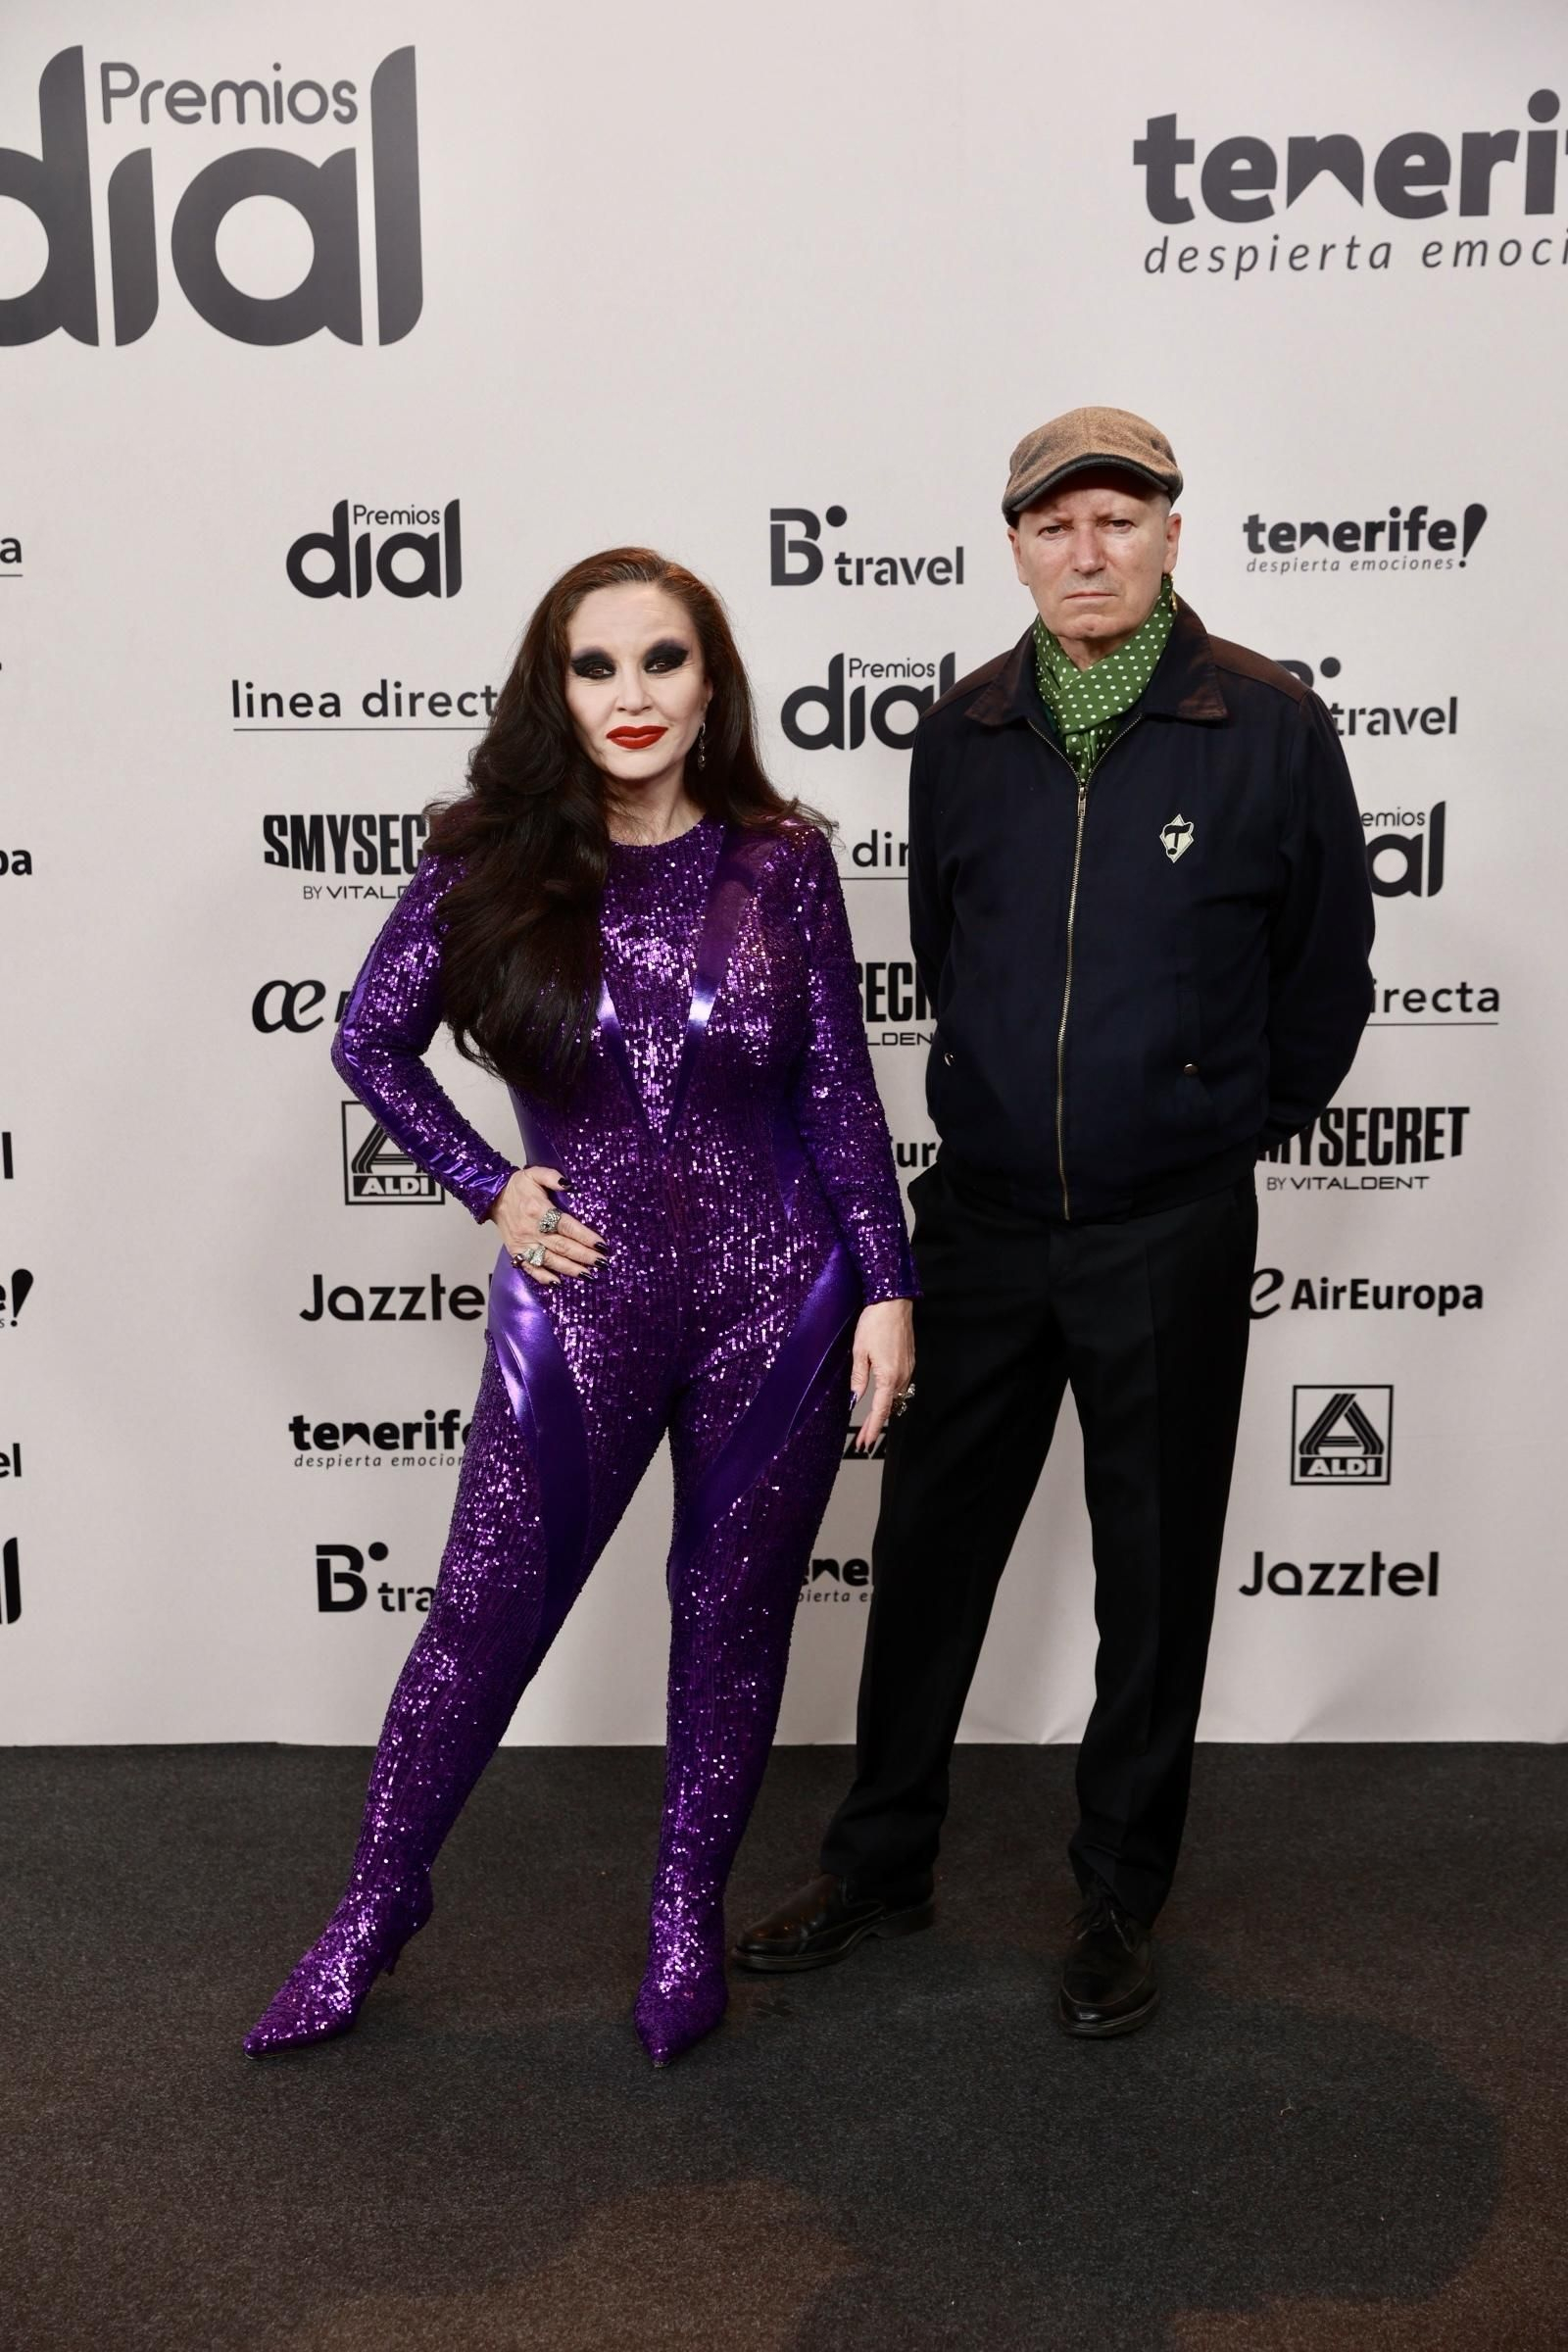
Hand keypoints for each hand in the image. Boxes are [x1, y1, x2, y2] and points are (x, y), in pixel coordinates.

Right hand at [488, 1167, 605, 1287]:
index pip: (567, 1226)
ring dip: (570, 1269)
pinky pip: (530, 1267)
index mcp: (539, 1210)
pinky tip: (559, 1283)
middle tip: (602, 1262)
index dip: (585, 1236)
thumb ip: (552, 1177)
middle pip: (562, 1246)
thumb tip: (569, 1184)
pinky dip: (544, 1277)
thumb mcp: (535, 1174)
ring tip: (588, 1274)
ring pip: (549, 1260)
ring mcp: (523, 1243)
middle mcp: (531, 1229)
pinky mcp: (516, 1251)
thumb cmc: (518, 1186)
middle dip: (584, 1256)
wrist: (492, 1197)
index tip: (602, 1245)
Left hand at [849, 1298, 914, 1452]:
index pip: (880, 1410)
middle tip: (863, 1440)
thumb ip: (858, 1378)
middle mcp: (902, 1376)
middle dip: (875, 1425)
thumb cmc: (875, 1322)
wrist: (894, 1302)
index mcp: (889, 1376)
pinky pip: (899, 1386)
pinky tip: (881, 1400)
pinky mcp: (909, 1362)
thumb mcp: (859, 1351)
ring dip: (882, 1411)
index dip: (872, 1429)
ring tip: (869, 1424)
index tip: (864, 1443)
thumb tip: (854, 1398)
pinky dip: (889, 1397)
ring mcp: (908, 1369)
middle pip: (889, 1408)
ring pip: (895, 1397)